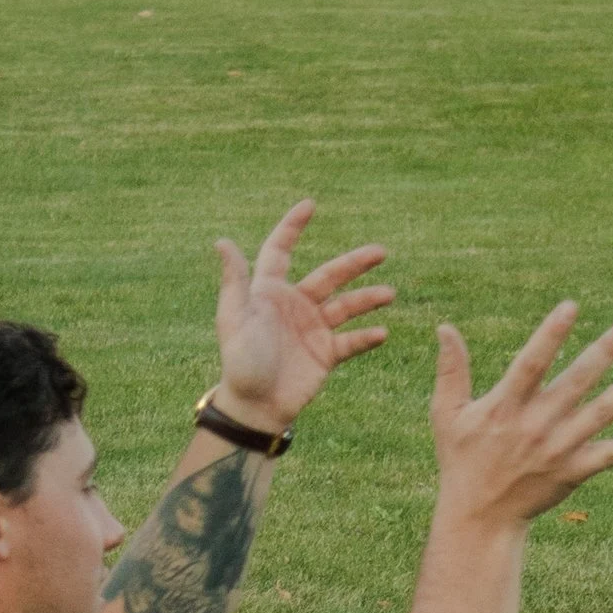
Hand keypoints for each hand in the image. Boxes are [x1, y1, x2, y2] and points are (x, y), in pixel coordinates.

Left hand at [211, 198, 392, 431]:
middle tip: (380, 252)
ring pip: (347, 306)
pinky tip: (382, 332)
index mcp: (270, 291)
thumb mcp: (234, 318)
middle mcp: (295, 305)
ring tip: (390, 293)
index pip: (281, 250)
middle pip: (329, 275)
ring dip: (368, 298)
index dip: (293, 227)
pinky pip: (351, 341)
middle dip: (354, 263)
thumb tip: (222, 241)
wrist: (255, 407)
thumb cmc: (240, 362)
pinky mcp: (326, 354)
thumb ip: (235, 281)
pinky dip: (367, 337)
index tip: (310, 206)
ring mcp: (313, 330)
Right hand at [430, 304, 612, 528]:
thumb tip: (445, 328)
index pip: (532, 363)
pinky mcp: (574, 472)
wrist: (480, 518)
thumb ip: (451, 371)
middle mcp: (536, 425)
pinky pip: (611, 457)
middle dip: (605, 352)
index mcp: (505, 406)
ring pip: (601, 414)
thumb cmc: (462, 460)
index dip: (551, 334)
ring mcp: (558, 449)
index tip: (572, 306)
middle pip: (576, 382)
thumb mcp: (447, 414)